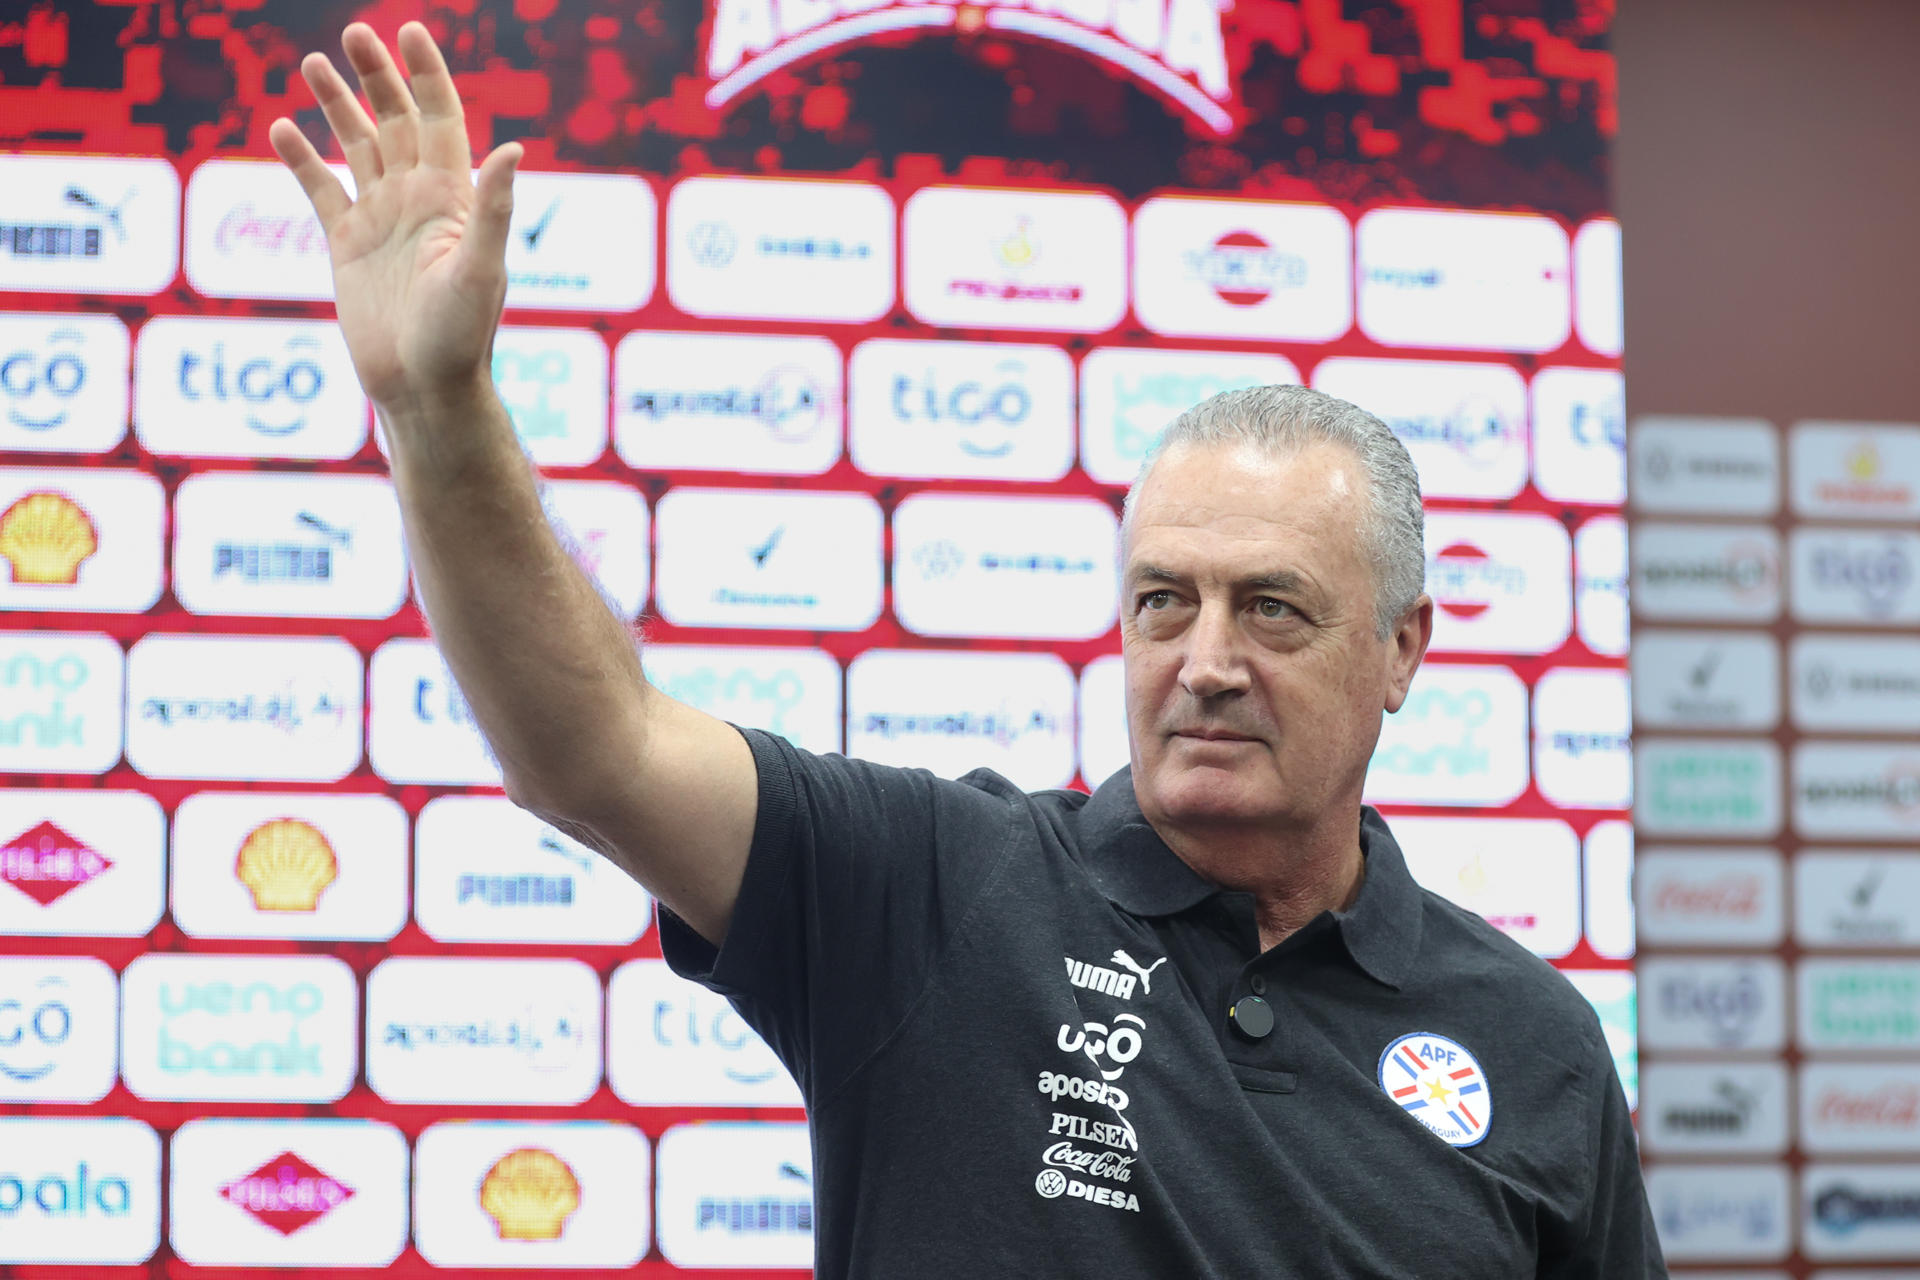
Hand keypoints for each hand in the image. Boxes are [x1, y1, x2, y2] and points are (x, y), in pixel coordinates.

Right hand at [268, 22, 520, 419]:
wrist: (424, 388)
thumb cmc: (460, 336)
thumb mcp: (480, 269)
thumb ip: (492, 207)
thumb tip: (512, 148)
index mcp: (453, 198)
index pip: (441, 119)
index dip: (427, 75)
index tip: (409, 30)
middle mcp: (418, 200)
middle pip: (396, 121)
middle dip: (377, 76)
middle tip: (352, 32)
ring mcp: (382, 220)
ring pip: (357, 147)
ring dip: (337, 105)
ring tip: (311, 63)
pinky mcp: (347, 246)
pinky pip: (321, 191)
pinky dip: (302, 160)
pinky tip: (282, 128)